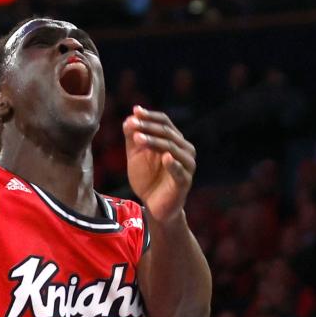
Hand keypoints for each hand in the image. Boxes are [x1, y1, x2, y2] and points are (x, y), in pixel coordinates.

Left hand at [123, 107, 195, 223]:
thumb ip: (133, 139)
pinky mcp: (185, 182)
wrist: (153, 205)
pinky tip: (166, 158)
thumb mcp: (136, 156)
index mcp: (175, 140)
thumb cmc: (147, 179)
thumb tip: (128, 119)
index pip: (164, 122)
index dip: (150, 116)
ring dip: (155, 141)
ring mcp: (187, 165)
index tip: (135, 110)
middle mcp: (185, 149)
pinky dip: (174, 164)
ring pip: (172, 148)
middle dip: (148, 127)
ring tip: (137, 138)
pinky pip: (180, 171)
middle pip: (167, 132)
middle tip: (132, 124)